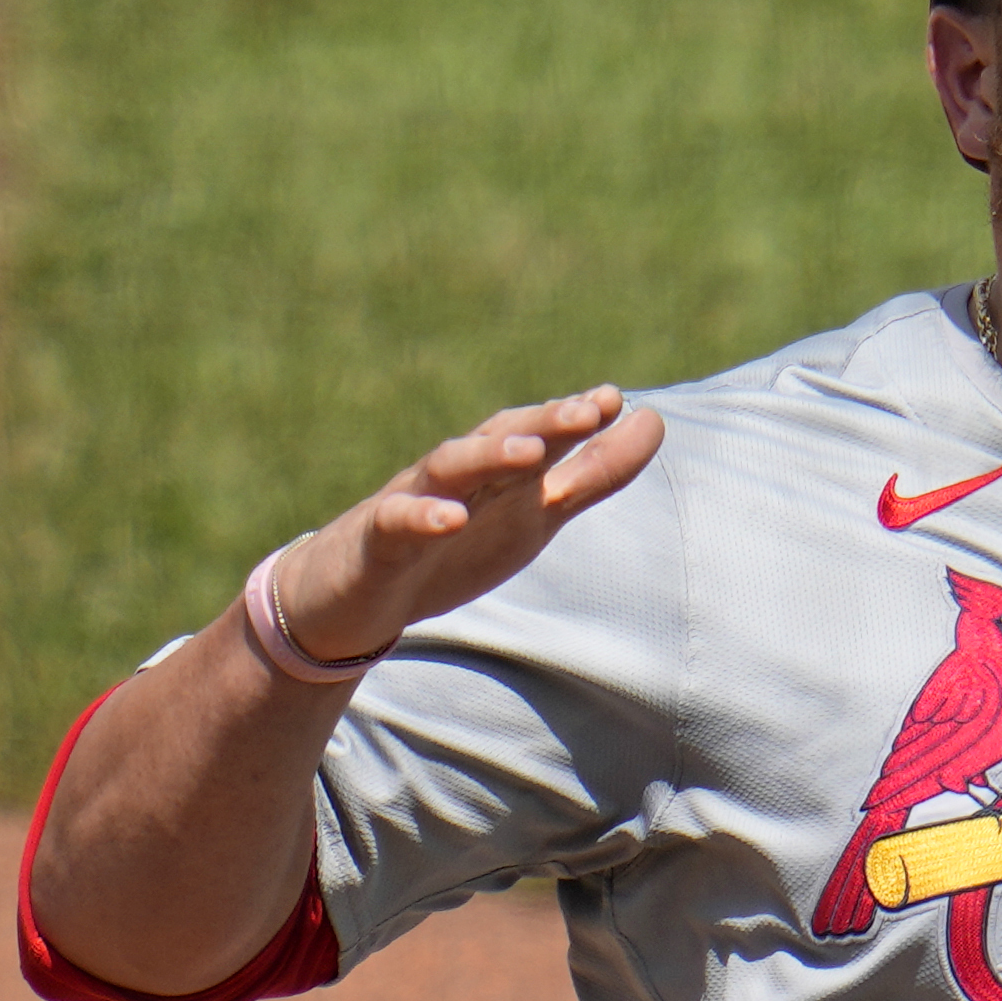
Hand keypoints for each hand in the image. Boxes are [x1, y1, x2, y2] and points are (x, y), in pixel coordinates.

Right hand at [270, 388, 665, 660]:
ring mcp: (412, 503)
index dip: (575, 419)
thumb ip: (592, 474)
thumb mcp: (534, 515)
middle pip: (500, 439)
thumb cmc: (452, 546)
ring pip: (449, 468)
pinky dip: (422, 517)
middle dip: (544, 423)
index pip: (539, 435)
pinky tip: (449, 517)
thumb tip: (652, 421)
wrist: (349, 598)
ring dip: (488, 456)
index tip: (616, 402)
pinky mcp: (376, 543)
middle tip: (589, 411)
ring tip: (528, 451)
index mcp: (496, 472)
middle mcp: (456, 477)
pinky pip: (396, 523)